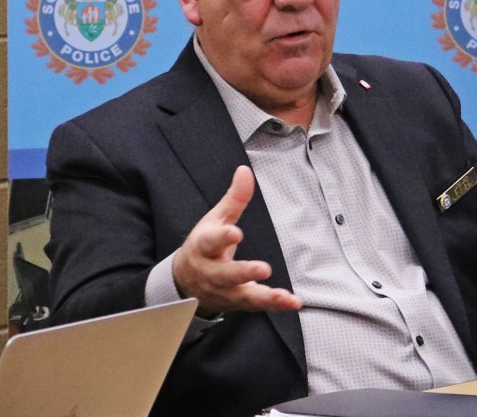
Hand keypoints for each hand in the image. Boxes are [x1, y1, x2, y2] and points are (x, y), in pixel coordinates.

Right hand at [172, 165, 302, 315]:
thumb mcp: (215, 219)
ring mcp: (223, 291)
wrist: (184, 281)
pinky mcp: (236, 302)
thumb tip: (245, 171)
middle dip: (243, 272)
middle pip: (226, 274)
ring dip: (264, 296)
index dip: (222, 237)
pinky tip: (292, 302)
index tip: (235, 233)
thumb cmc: (204, 246)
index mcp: (204, 247)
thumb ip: (233, 198)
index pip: (210, 241)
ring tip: (283, 296)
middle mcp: (211, 272)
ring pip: (242, 295)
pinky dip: (274, 305)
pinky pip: (255, 306)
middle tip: (263, 269)